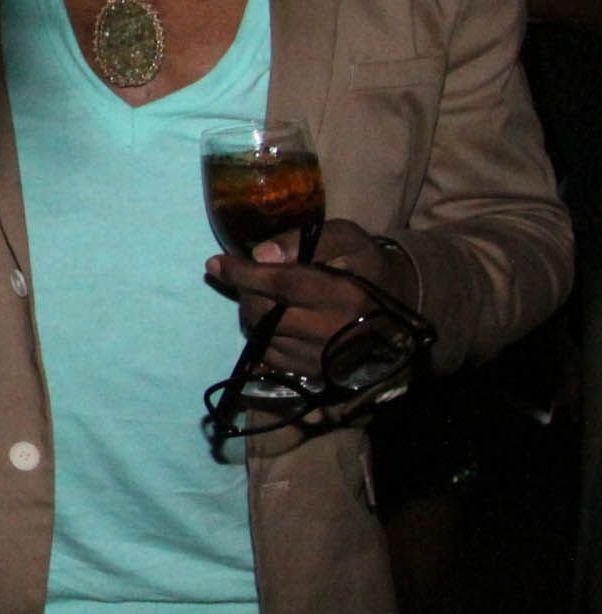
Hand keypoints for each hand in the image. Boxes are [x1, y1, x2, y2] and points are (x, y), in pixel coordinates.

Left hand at [205, 219, 417, 375]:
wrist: (399, 312)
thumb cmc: (367, 267)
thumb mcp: (348, 239)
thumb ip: (305, 240)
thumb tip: (260, 254)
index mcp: (344, 293)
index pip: (281, 283)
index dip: (242, 273)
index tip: (214, 263)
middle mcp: (333, 331)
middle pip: (264, 313)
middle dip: (246, 293)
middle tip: (248, 280)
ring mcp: (323, 358)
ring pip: (263, 338)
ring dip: (252, 316)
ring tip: (265, 300)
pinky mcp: (317, 374)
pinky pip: (271, 359)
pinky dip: (262, 339)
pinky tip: (273, 323)